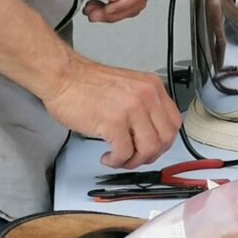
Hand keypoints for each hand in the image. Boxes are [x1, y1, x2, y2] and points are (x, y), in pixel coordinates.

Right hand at [42, 52, 181, 168]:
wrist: (64, 76)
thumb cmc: (87, 83)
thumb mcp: (128, 87)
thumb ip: (144, 106)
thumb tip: (150, 132)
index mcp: (152, 87)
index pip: (174, 122)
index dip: (164, 141)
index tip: (152, 148)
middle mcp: (146, 96)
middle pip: (165, 138)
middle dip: (151, 155)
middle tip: (135, 157)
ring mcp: (132, 109)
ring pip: (149, 149)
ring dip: (134, 161)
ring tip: (120, 158)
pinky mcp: (114, 122)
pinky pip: (124, 153)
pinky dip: (117, 161)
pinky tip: (108, 157)